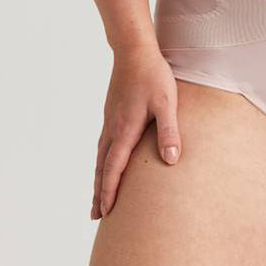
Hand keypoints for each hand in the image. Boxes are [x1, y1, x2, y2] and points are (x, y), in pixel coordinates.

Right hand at [91, 44, 180, 220]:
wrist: (134, 50)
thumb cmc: (153, 75)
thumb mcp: (167, 103)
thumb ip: (168, 132)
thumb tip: (170, 161)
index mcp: (125, 130)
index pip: (114, 168)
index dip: (109, 191)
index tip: (106, 212)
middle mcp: (113, 128)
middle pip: (102, 167)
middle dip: (99, 192)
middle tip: (95, 215)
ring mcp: (110, 120)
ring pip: (100, 156)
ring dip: (98, 178)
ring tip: (97, 195)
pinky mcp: (111, 111)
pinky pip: (103, 144)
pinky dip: (101, 161)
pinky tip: (105, 161)